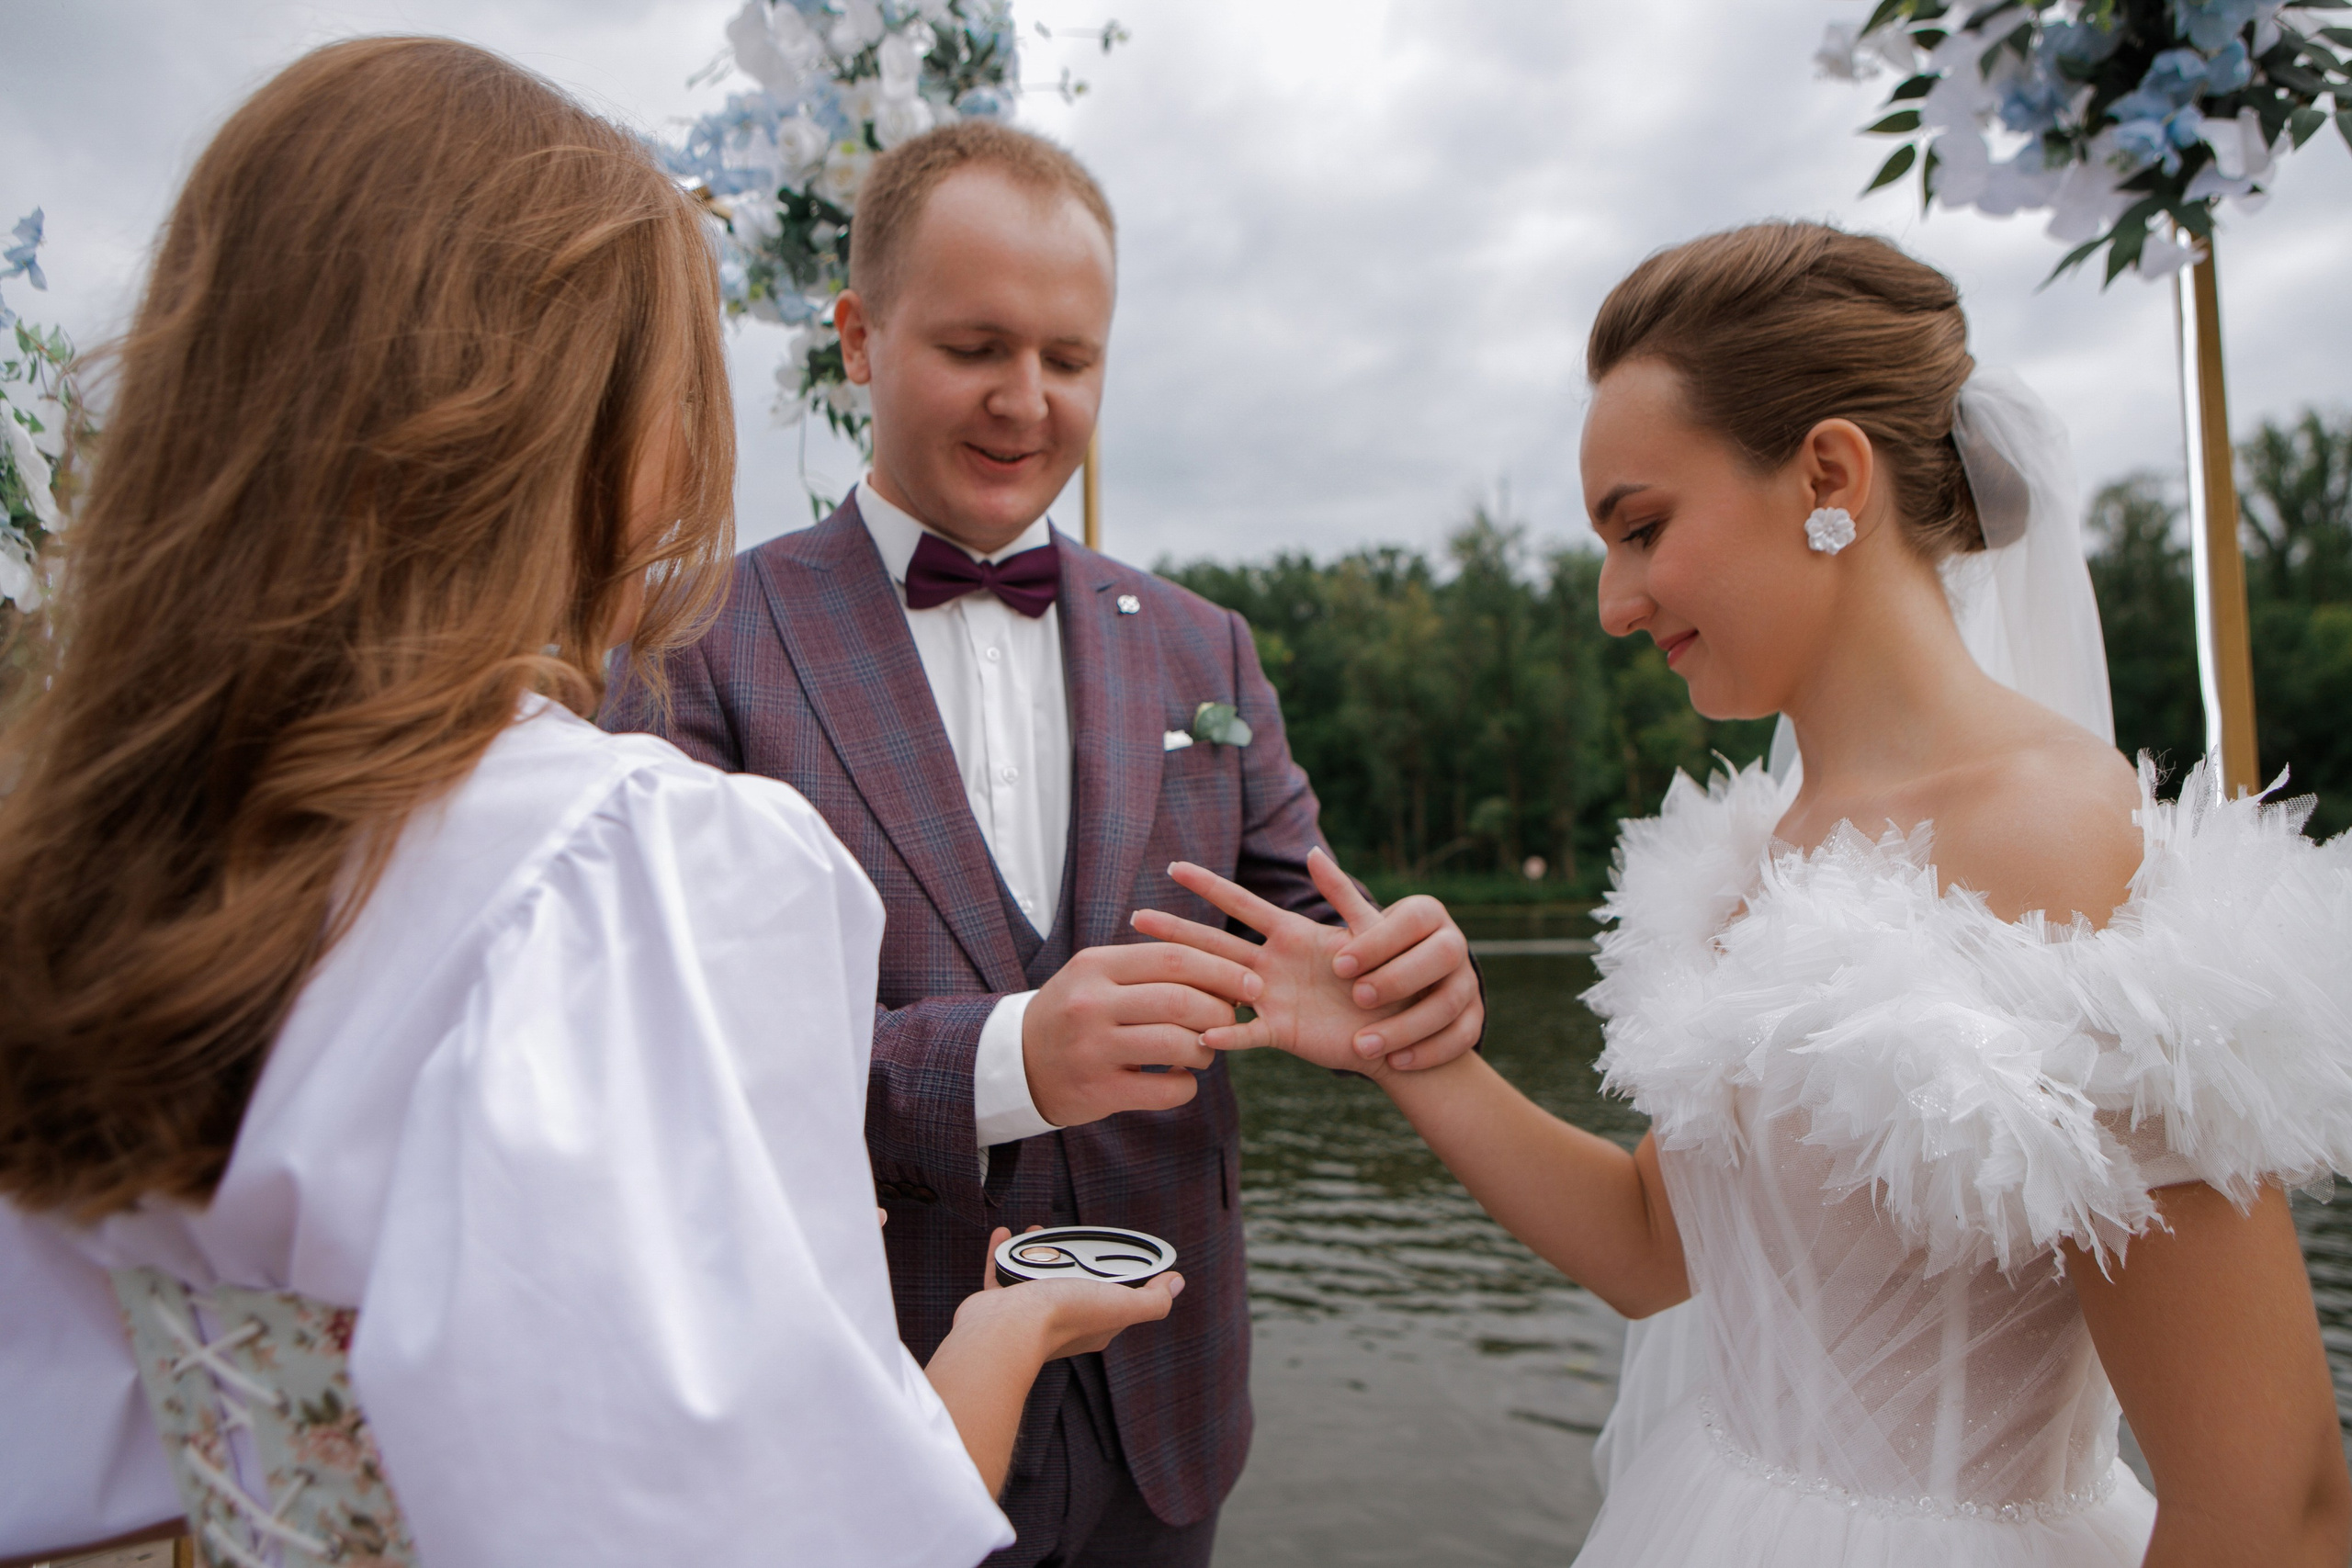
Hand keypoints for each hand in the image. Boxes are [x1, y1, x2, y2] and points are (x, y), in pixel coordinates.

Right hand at [928, 1227, 1184, 1494]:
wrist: (1004, 1331)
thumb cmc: (1062, 1316)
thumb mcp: (1120, 1304)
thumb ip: (1152, 1299)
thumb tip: (1177, 1283)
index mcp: (1093, 1325)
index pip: (1111, 1298)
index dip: (1115, 1276)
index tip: (1110, 1249)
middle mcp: (1060, 1324)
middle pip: (1070, 1285)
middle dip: (1072, 1259)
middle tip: (1069, 1236)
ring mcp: (1026, 1316)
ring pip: (1033, 1279)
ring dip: (1036, 1253)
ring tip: (1035, 1230)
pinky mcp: (998, 1307)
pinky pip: (1000, 1274)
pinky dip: (1002, 1253)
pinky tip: (1005, 1234)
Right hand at [1022, 943, 1263, 1126]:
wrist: (1015, 1063)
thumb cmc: (1073, 1012)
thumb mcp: (1097, 976)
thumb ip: (1149, 969)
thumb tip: (1224, 973)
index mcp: (1095, 966)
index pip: (1172, 958)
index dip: (1221, 970)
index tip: (1250, 982)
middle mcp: (1091, 1004)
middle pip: (1179, 1000)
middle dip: (1221, 1011)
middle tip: (1234, 1020)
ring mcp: (1092, 1049)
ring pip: (1176, 1045)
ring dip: (1206, 1050)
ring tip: (1205, 1051)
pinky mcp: (1098, 1091)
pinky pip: (1164, 1090)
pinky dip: (1186, 1086)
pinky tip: (1180, 1080)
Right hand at [1133, 848, 1481, 1073]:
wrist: (1405, 1028)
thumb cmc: (1395, 974)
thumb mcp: (1372, 929)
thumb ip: (1343, 894)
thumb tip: (1314, 852)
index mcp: (1292, 934)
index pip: (1242, 903)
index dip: (1209, 885)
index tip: (1175, 867)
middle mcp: (1273, 963)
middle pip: (1215, 942)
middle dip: (1176, 930)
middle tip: (1136, 917)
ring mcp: (1272, 998)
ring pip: (1218, 985)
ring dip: (1185, 979)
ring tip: (1147, 976)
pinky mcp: (1282, 1032)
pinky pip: (1245, 1033)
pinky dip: (1222, 1033)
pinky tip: (1196, 1032)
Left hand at [1320, 857, 1482, 1071]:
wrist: (1410, 992)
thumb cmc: (1379, 953)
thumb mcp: (1362, 925)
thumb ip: (1340, 894)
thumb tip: (1312, 855)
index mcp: (1428, 915)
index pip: (1412, 921)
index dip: (1377, 944)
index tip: (1338, 966)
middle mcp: (1455, 944)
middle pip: (1441, 956)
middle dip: (1398, 979)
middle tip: (1356, 999)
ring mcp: (1469, 982)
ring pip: (1450, 1002)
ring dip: (1408, 1026)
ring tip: (1364, 1044)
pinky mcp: (1474, 1018)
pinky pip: (1463, 1036)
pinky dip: (1430, 1051)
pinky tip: (1396, 1062)